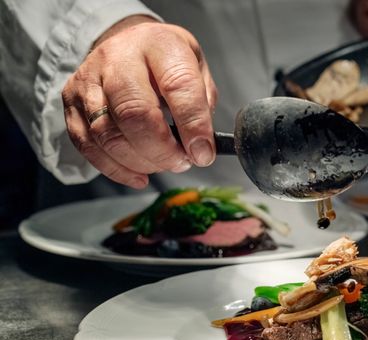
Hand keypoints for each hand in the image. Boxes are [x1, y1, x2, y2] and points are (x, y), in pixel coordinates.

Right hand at [62, 16, 217, 187]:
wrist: (128, 42)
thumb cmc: (166, 61)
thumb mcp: (196, 68)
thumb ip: (202, 104)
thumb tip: (200, 147)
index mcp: (158, 45)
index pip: (177, 86)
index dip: (193, 126)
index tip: (203, 154)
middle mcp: (117, 58)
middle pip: (134, 113)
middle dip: (162, 150)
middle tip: (181, 162)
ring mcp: (88, 79)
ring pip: (107, 134)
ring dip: (140, 162)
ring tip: (163, 165)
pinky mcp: (70, 100)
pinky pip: (87, 145)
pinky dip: (115, 169)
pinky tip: (138, 175)